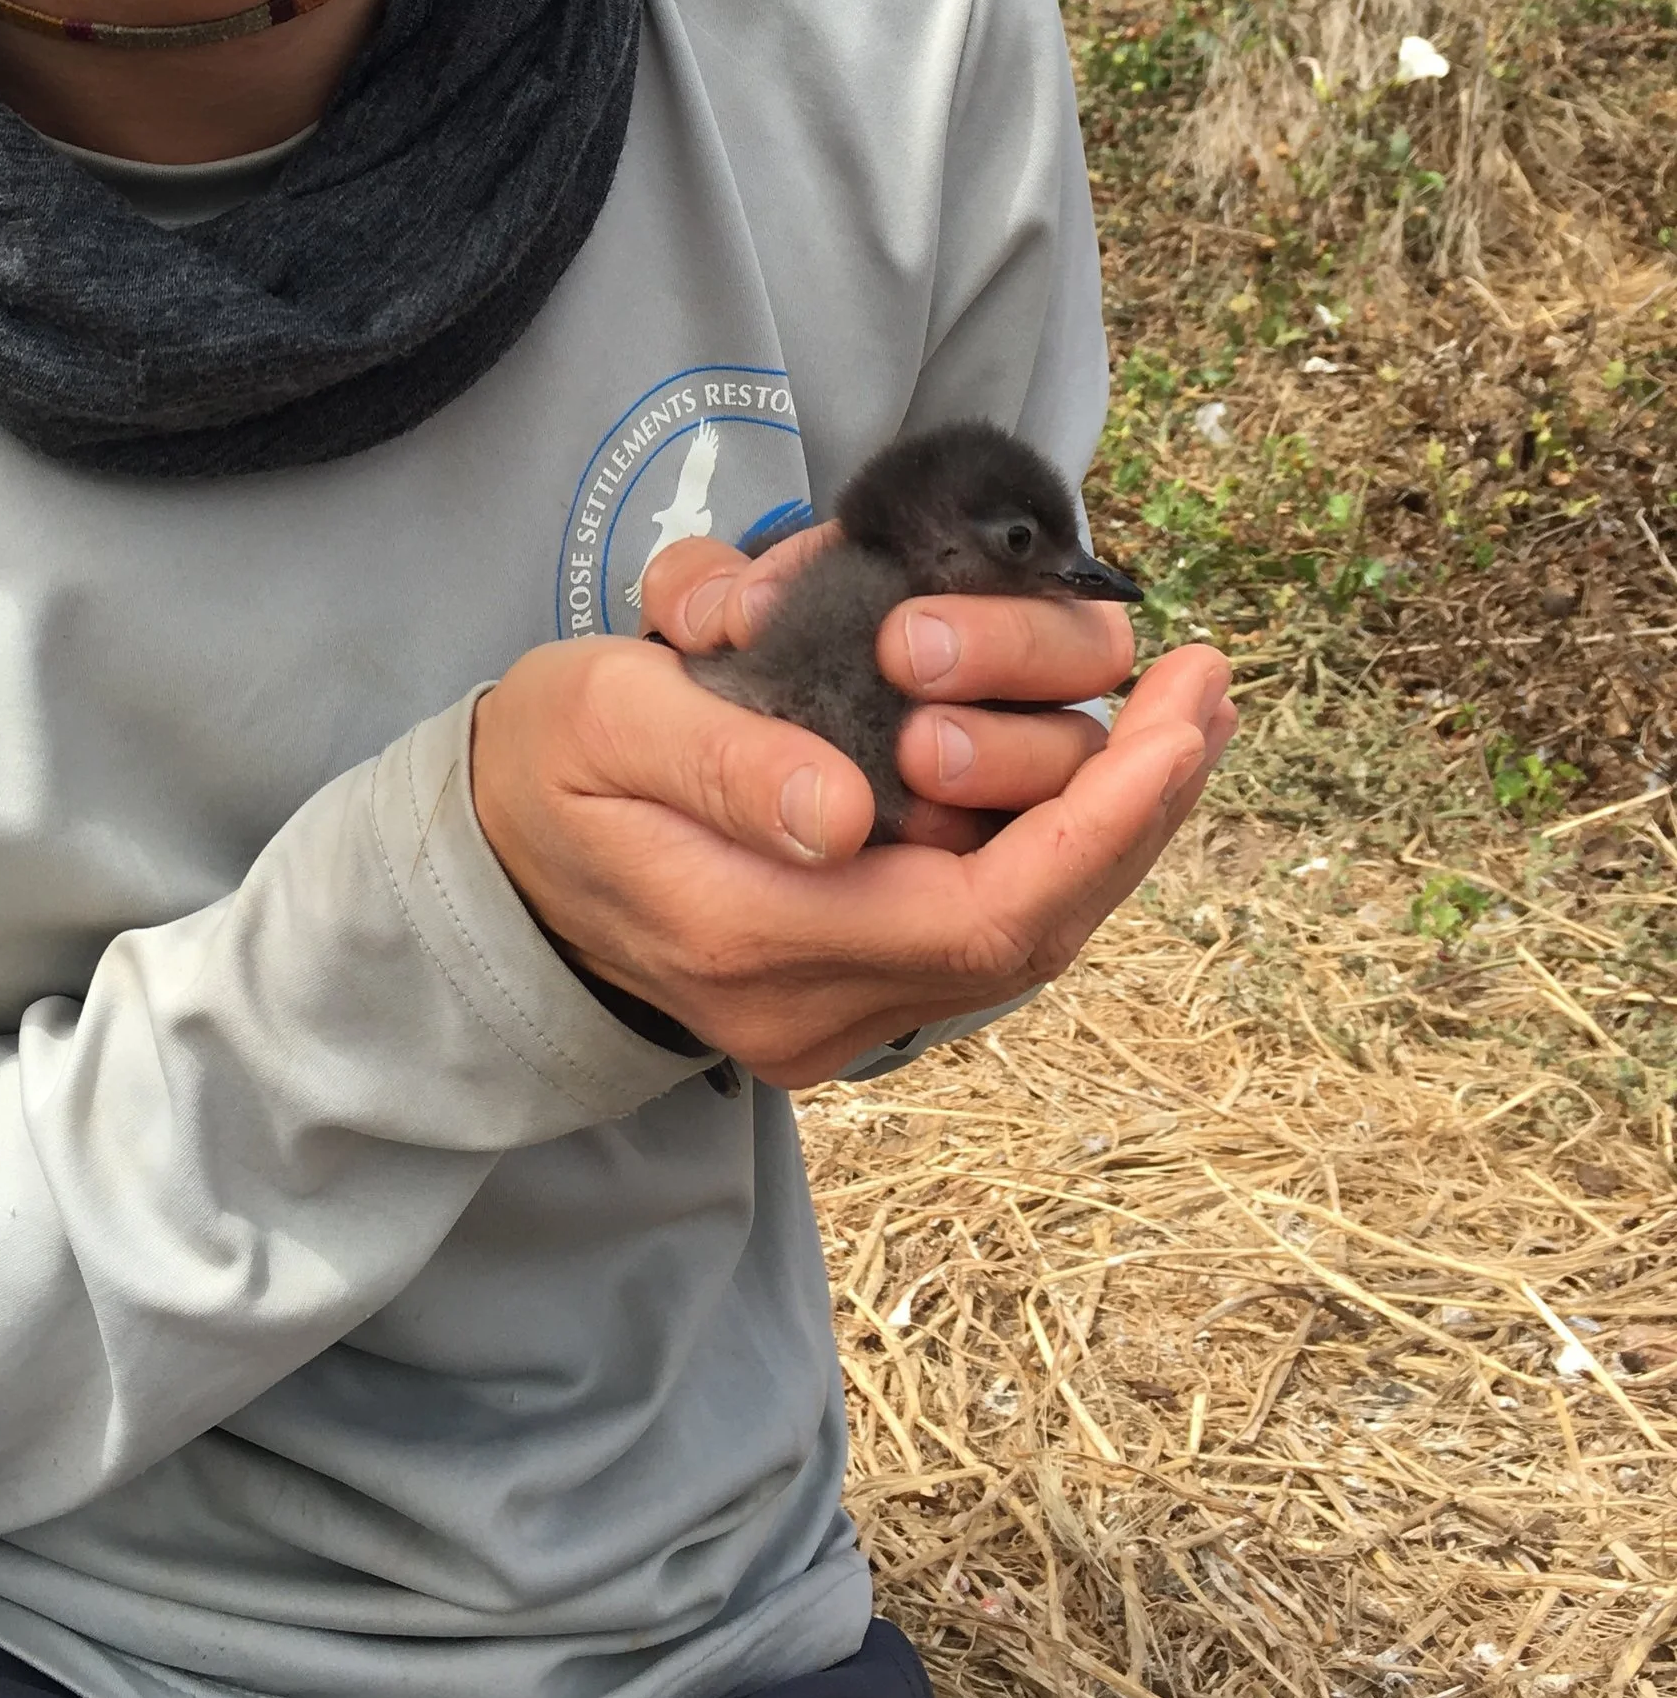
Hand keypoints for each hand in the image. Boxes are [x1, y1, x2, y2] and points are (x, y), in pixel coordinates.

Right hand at [469, 538, 1232, 1087]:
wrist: (491, 861)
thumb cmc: (548, 762)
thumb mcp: (607, 717)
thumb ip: (722, 763)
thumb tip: (844, 814)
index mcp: (752, 935)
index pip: (985, 914)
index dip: (1102, 824)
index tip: (1176, 717)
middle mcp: (811, 1004)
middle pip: (1031, 932)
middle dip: (1137, 811)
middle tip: (1205, 686)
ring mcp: (832, 1012)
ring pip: (1020, 930)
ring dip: (1112, 823)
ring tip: (1180, 707)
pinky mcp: (845, 987)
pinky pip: (983, 921)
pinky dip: (1057, 842)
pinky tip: (1103, 763)